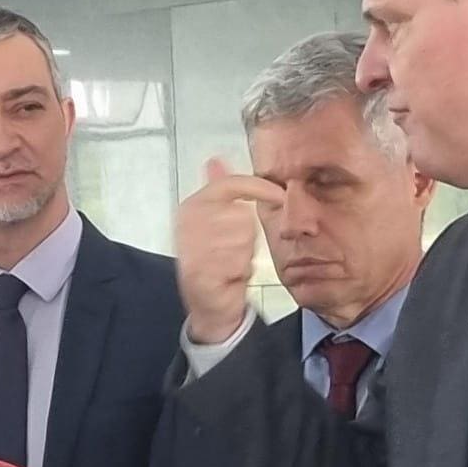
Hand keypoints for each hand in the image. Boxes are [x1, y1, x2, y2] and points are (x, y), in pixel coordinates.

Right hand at [175, 158, 284, 343]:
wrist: (208, 305)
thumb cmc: (217, 262)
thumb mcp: (218, 221)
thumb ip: (219, 191)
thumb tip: (215, 160)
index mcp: (191, 207)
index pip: (230, 184)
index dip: (260, 188)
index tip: (279, 195)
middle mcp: (187, 224)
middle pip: (242, 214)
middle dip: (247, 235)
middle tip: (234, 250)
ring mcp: (191, 247)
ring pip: (243, 239)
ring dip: (244, 255)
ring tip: (231, 263)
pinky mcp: (199, 272)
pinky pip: (238, 262)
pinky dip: (239, 272)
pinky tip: (228, 277)